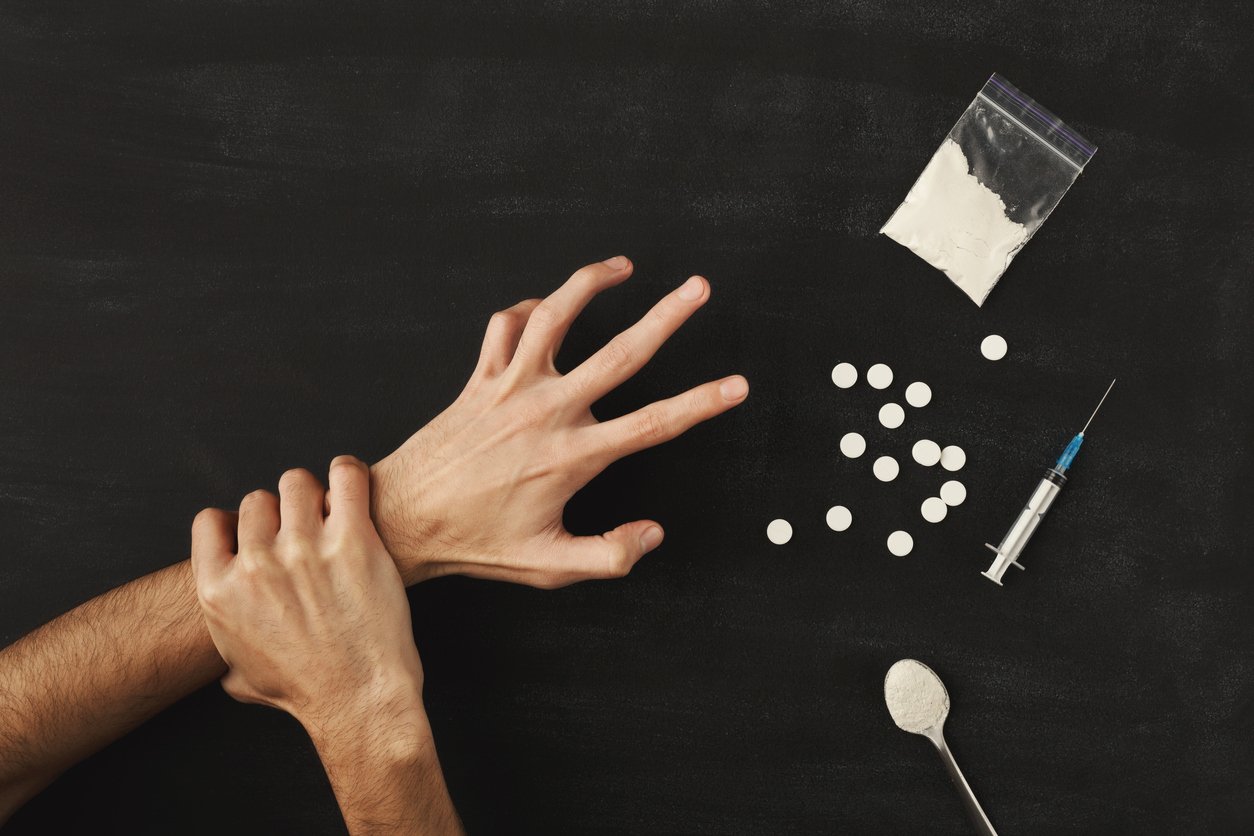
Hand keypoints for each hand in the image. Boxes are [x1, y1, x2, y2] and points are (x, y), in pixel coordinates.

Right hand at [191, 456, 423, 733]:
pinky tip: (353, 486)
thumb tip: (225, 655)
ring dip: (314, 494)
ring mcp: (303, 548)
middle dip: (282, 512)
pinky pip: (346, 476)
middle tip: (307, 531)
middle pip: (259, 499)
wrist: (359, 700)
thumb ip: (226, 647)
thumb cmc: (305, 692)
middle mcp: (255, 564)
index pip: (210, 520)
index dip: (237, 523)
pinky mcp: (351, 540)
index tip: (260, 534)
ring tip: (332, 513)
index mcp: (218, 591)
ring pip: (297, 482)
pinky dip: (350, 474)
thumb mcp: (241, 676)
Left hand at [371, 256, 747, 587]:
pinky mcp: (479, 380)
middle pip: (619, 354)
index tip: (736, 385)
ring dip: (590, 284)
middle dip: (666, 317)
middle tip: (699, 289)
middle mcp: (545, 412)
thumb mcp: (548, 567)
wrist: (400, 520)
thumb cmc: (475, 544)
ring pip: (555, 317)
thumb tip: (655, 534)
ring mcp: (509, 388)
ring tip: (622, 267)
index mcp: (571, 457)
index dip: (701, 403)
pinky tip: (544, 306)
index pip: (652, 424)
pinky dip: (526, 310)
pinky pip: (505, 327)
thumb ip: (609, 555)